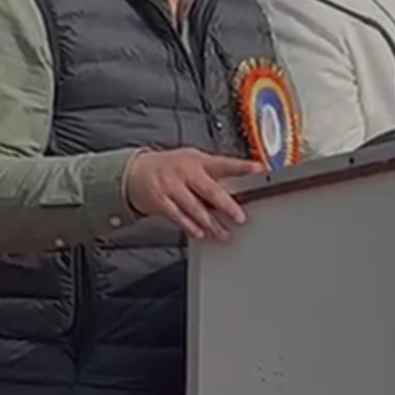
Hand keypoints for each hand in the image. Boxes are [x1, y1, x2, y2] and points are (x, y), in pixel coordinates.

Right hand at [125, 149, 263, 240]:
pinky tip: (200, 233)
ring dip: (210, 223)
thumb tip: (238, 188)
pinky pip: (178, 216)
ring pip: (195, 207)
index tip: (258, 170)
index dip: (242, 166)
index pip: (224, 163)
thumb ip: (212, 174)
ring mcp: (172, 186)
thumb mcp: (192, 162)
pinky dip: (190, 226)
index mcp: (198, 161)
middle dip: (225, 205)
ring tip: (223, 233)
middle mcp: (186, 172)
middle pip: (209, 189)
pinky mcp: (161, 201)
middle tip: (239, 217)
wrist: (136, 172)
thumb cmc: (171, 167)